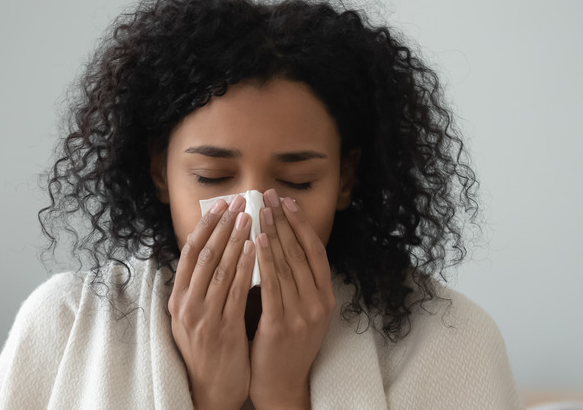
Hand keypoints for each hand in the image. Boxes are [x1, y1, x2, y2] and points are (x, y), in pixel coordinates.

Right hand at [168, 195, 255, 409]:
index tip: (220, 204)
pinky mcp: (223, 329)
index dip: (205, 225)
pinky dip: (246, 267)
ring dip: (236, 239)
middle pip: (204, 254)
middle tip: (239, 201)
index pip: (190, 252)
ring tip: (250, 217)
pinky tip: (256, 249)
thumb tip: (213, 251)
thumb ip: (200, 288)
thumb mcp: (193, 317)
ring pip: (220, 268)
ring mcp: (203, 317)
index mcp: (178, 298)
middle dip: (222, 225)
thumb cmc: (207, 350)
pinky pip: (236, 291)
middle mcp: (186, 304)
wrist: (210, 390)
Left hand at [249, 189, 335, 408]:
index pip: (315, 251)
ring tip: (260, 210)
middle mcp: (319, 303)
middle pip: (300, 252)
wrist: (281, 385)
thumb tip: (277, 242)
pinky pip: (273, 285)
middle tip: (269, 196)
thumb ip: (294, 282)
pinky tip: (256, 241)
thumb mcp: (300, 311)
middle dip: (283, 221)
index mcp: (326, 297)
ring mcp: (303, 315)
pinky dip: (265, 260)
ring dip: (273, 233)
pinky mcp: (282, 325)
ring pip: (287, 264)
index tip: (287, 201)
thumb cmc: (285, 345)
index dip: (301, 224)